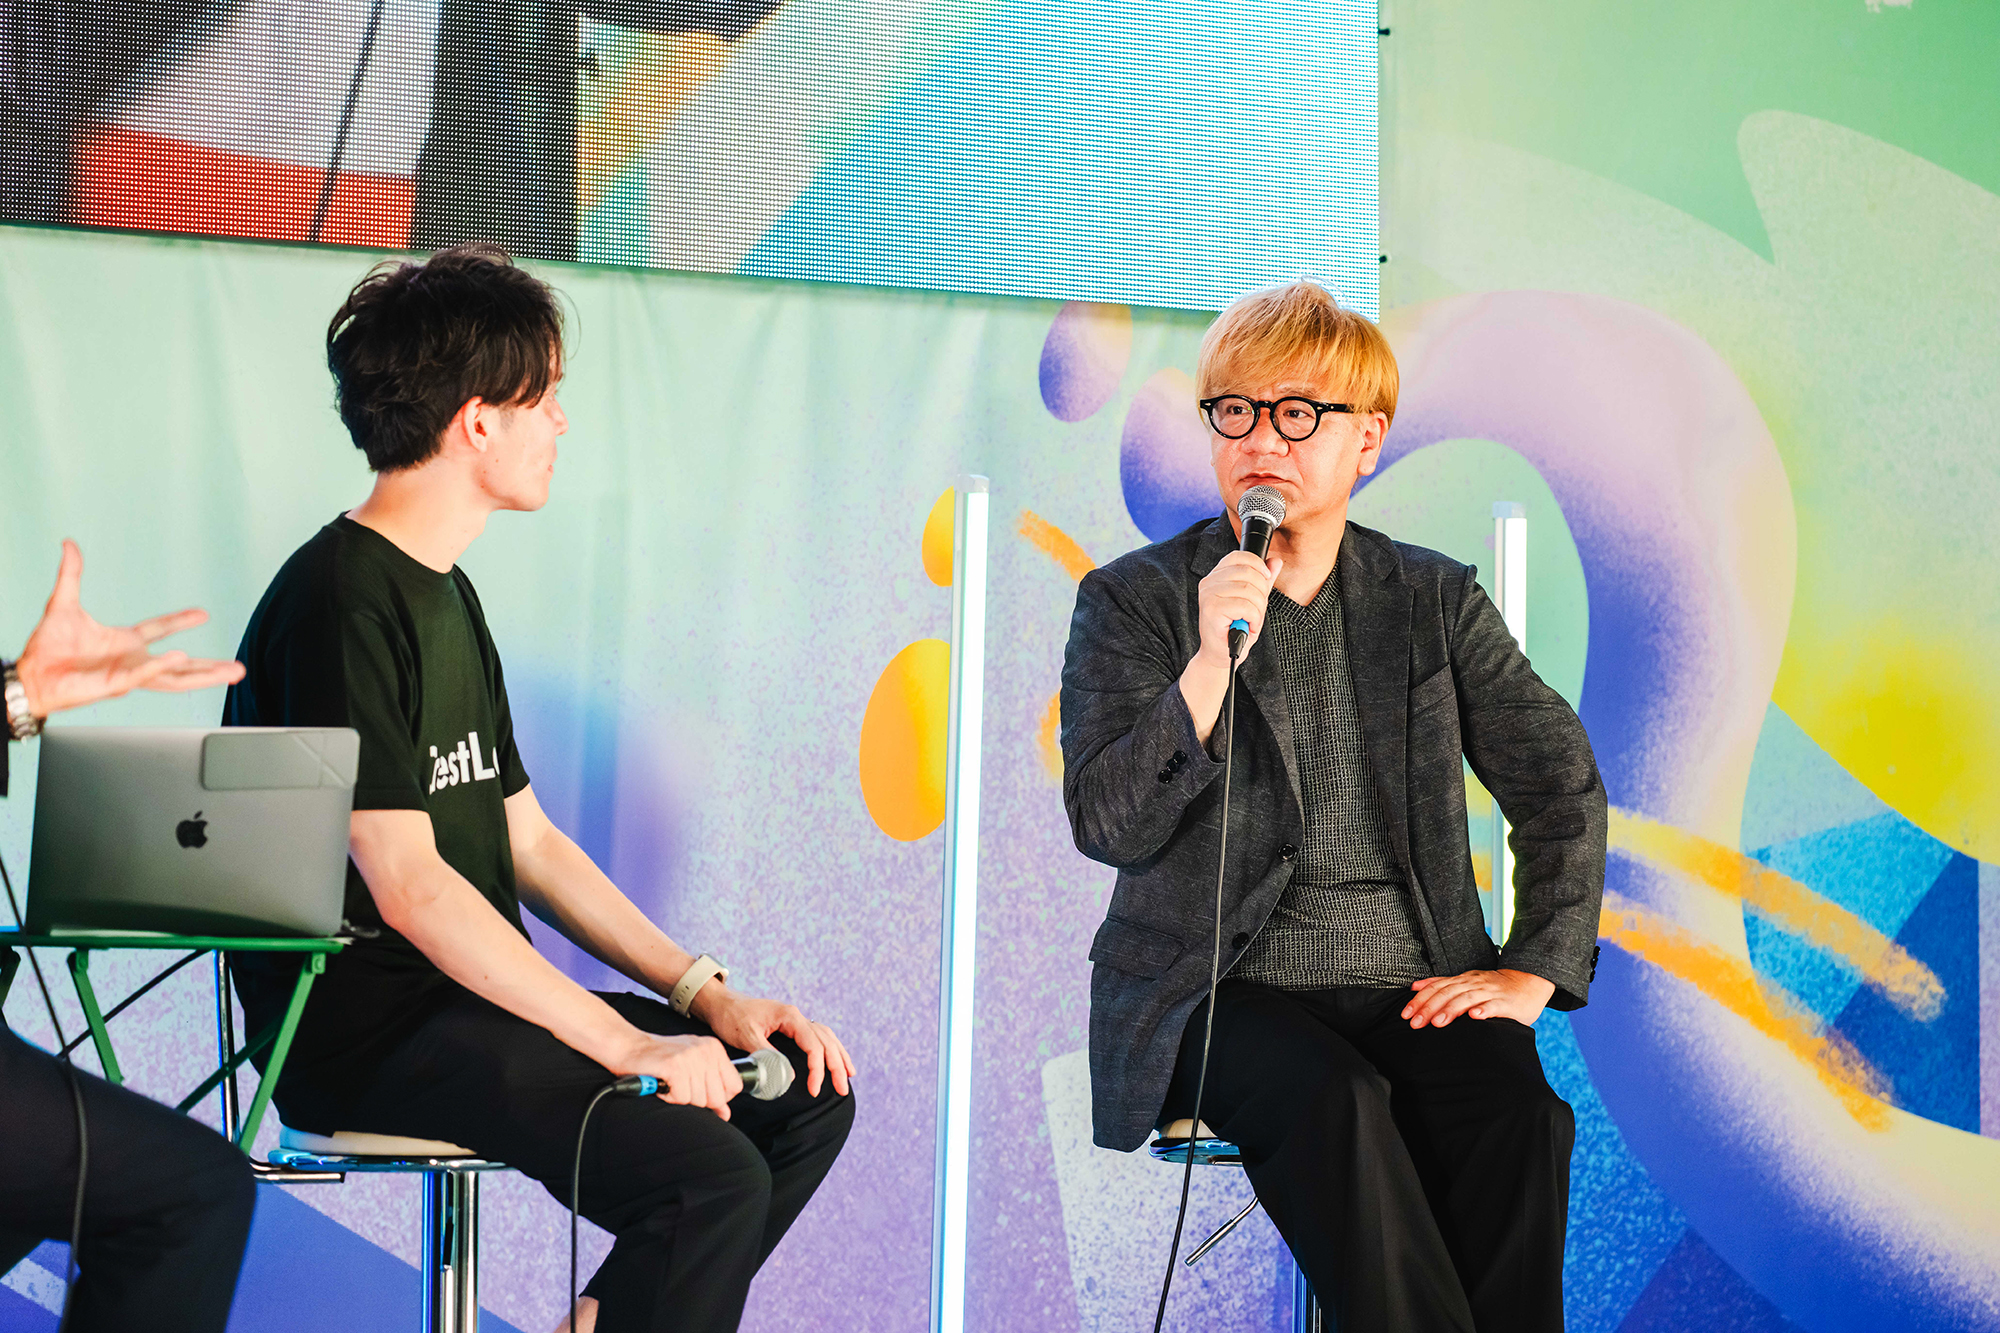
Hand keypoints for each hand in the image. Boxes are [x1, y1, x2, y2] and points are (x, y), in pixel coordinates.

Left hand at [14, 540, 245, 716]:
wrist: (30, 675)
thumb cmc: (45, 647)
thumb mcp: (63, 603)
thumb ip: (72, 573)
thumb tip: (69, 544)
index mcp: (124, 642)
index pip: (160, 629)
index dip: (181, 621)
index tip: (203, 614)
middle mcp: (131, 660)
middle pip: (181, 665)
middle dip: (210, 666)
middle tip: (237, 667)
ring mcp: (127, 674)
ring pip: (175, 678)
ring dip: (205, 675)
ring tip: (231, 672)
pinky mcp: (116, 684)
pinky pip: (145, 674)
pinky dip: (164, 666)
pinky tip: (182, 658)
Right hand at [612, 1030, 743, 1120]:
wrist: (628, 1047)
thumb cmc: (659, 1059)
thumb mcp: (691, 1069)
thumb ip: (712, 1089)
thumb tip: (725, 1113)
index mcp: (714, 1048)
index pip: (734, 1086)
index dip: (718, 1097)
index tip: (699, 1091)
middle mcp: (706, 1050)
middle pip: (717, 1097)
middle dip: (697, 1100)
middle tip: (680, 1086)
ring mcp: (691, 1057)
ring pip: (699, 1100)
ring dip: (681, 1098)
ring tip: (670, 1083)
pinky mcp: (675, 1066)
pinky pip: (682, 1098)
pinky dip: (669, 1097)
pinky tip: (663, 1084)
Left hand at [691, 986, 855, 1098]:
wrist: (720, 1002)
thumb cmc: (731, 1017)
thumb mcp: (747, 1037)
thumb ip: (768, 1055)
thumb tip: (789, 1077)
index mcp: (789, 1016)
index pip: (813, 1045)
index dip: (817, 1069)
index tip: (814, 1089)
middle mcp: (797, 1016)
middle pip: (826, 1041)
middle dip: (836, 1066)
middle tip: (842, 1089)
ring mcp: (794, 1019)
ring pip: (826, 1036)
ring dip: (838, 1056)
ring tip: (848, 1075)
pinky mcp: (790, 1025)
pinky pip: (817, 1035)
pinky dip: (829, 1047)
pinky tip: (834, 1057)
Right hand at [1193, 550, 1281, 669]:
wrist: (1221, 655)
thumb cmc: (1234, 629)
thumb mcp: (1253, 601)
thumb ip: (1262, 581)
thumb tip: (1275, 562)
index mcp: (1216, 577)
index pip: (1238, 556)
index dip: (1257, 565)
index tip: (1266, 579)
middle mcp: (1208, 582)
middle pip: (1248, 573)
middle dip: (1261, 593)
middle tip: (1257, 611)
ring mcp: (1208, 595)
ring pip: (1249, 590)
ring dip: (1258, 609)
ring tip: (1251, 620)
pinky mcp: (1212, 609)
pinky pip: (1246, 606)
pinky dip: (1254, 618)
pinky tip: (1248, 626)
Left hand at [1402, 968, 1554, 1027]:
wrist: (1528, 982)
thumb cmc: (1493, 987)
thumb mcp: (1466, 982)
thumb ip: (1443, 984)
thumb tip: (1416, 987)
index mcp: (1462, 980)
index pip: (1436, 988)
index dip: (1420, 1000)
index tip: (1405, 1014)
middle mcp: (1474, 983)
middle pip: (1447, 993)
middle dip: (1429, 1008)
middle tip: (1416, 1023)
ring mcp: (1490, 992)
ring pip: (1467, 998)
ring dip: (1451, 1010)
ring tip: (1438, 1022)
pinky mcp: (1506, 1003)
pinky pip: (1494, 1006)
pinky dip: (1484, 1010)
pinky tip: (1475, 1017)